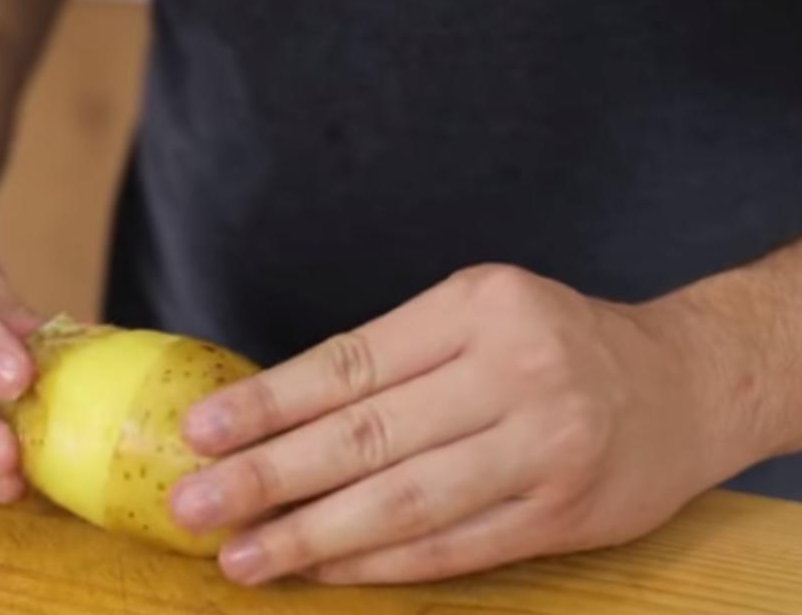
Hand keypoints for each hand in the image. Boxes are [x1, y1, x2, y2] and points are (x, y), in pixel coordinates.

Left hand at [171, 264, 751, 584]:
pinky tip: (325, 571)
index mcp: (480, 307)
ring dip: (314, 536)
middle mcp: (515, 373)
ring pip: (405, 502)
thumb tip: (279, 418)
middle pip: (368, 436)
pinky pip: (453, 546)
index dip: (272, 402)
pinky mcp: (563, 514)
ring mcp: (544, 448)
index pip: (353, 362)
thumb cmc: (555, 339)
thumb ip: (395, 361)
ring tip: (243, 556)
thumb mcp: (480, 313)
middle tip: (194, 504)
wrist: (682, 382)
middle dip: (270, 475)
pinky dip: (380, 563)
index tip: (203, 432)